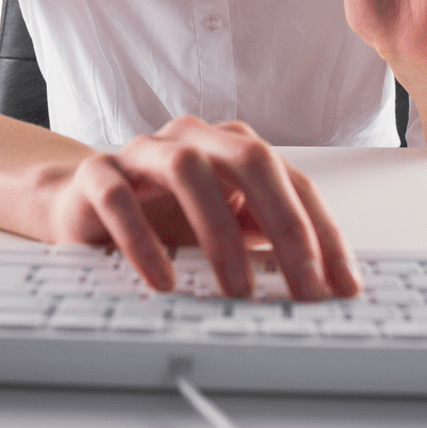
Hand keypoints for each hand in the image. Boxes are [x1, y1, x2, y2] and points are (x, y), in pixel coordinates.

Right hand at [49, 115, 361, 300]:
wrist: (85, 204)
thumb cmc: (164, 215)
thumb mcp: (225, 226)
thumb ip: (268, 240)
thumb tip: (325, 285)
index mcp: (232, 145)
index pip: (292, 179)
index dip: (322, 230)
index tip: (341, 284)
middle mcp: (193, 138)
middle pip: (250, 159)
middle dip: (286, 223)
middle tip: (304, 284)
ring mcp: (143, 151)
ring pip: (188, 169)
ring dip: (220, 232)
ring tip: (238, 289)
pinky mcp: (98, 174)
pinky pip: (120, 198)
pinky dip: (144, 240)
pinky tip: (163, 280)